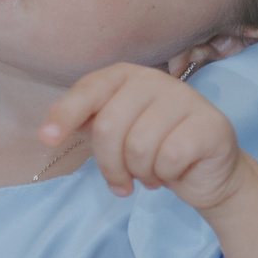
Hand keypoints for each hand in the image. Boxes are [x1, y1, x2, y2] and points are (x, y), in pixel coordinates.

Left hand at [43, 64, 248, 211]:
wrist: (207, 173)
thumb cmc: (156, 151)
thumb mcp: (117, 136)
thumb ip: (88, 124)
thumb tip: (49, 129)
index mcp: (128, 76)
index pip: (90, 89)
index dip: (66, 114)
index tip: (47, 139)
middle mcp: (156, 80)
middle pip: (110, 126)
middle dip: (110, 165)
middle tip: (122, 181)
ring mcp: (186, 99)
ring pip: (139, 146)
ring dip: (140, 173)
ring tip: (152, 174)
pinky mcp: (210, 124)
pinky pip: (169, 157)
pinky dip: (166, 174)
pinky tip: (174, 172)